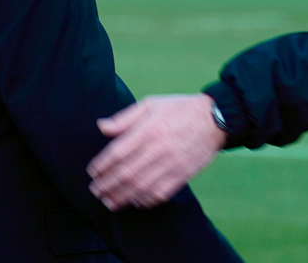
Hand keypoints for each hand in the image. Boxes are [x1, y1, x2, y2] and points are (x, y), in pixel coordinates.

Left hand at [87, 94, 225, 210]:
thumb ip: (125, 117)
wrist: (216, 119)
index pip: (118, 152)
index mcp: (149, 129)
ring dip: (121, 197)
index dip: (102, 165)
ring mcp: (171, 164)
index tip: (92, 172)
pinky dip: (145, 201)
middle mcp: (158, 149)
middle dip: (107, 185)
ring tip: (109, 201)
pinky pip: (160, 194)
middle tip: (95, 191)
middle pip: (126, 173)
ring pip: (140, 187)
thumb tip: (101, 126)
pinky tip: (134, 202)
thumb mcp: (151, 104)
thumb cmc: (180, 109)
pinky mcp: (182, 175)